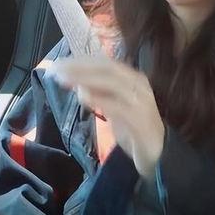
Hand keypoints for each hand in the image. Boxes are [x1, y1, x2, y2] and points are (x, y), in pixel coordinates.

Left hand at [48, 55, 164, 179]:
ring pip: (112, 83)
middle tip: (57, 69)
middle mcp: (139, 85)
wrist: (157, 153)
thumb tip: (77, 84)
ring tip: (65, 80)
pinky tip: (83, 97)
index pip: (105, 63)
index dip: (82, 61)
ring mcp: (141, 101)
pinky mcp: (141, 120)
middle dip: (80, 67)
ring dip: (86, 79)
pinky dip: (100, 100)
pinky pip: (118, 107)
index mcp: (133, 78)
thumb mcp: (113, 106)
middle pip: (108, 69)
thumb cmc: (133, 127)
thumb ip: (99, 94)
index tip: (60, 63)